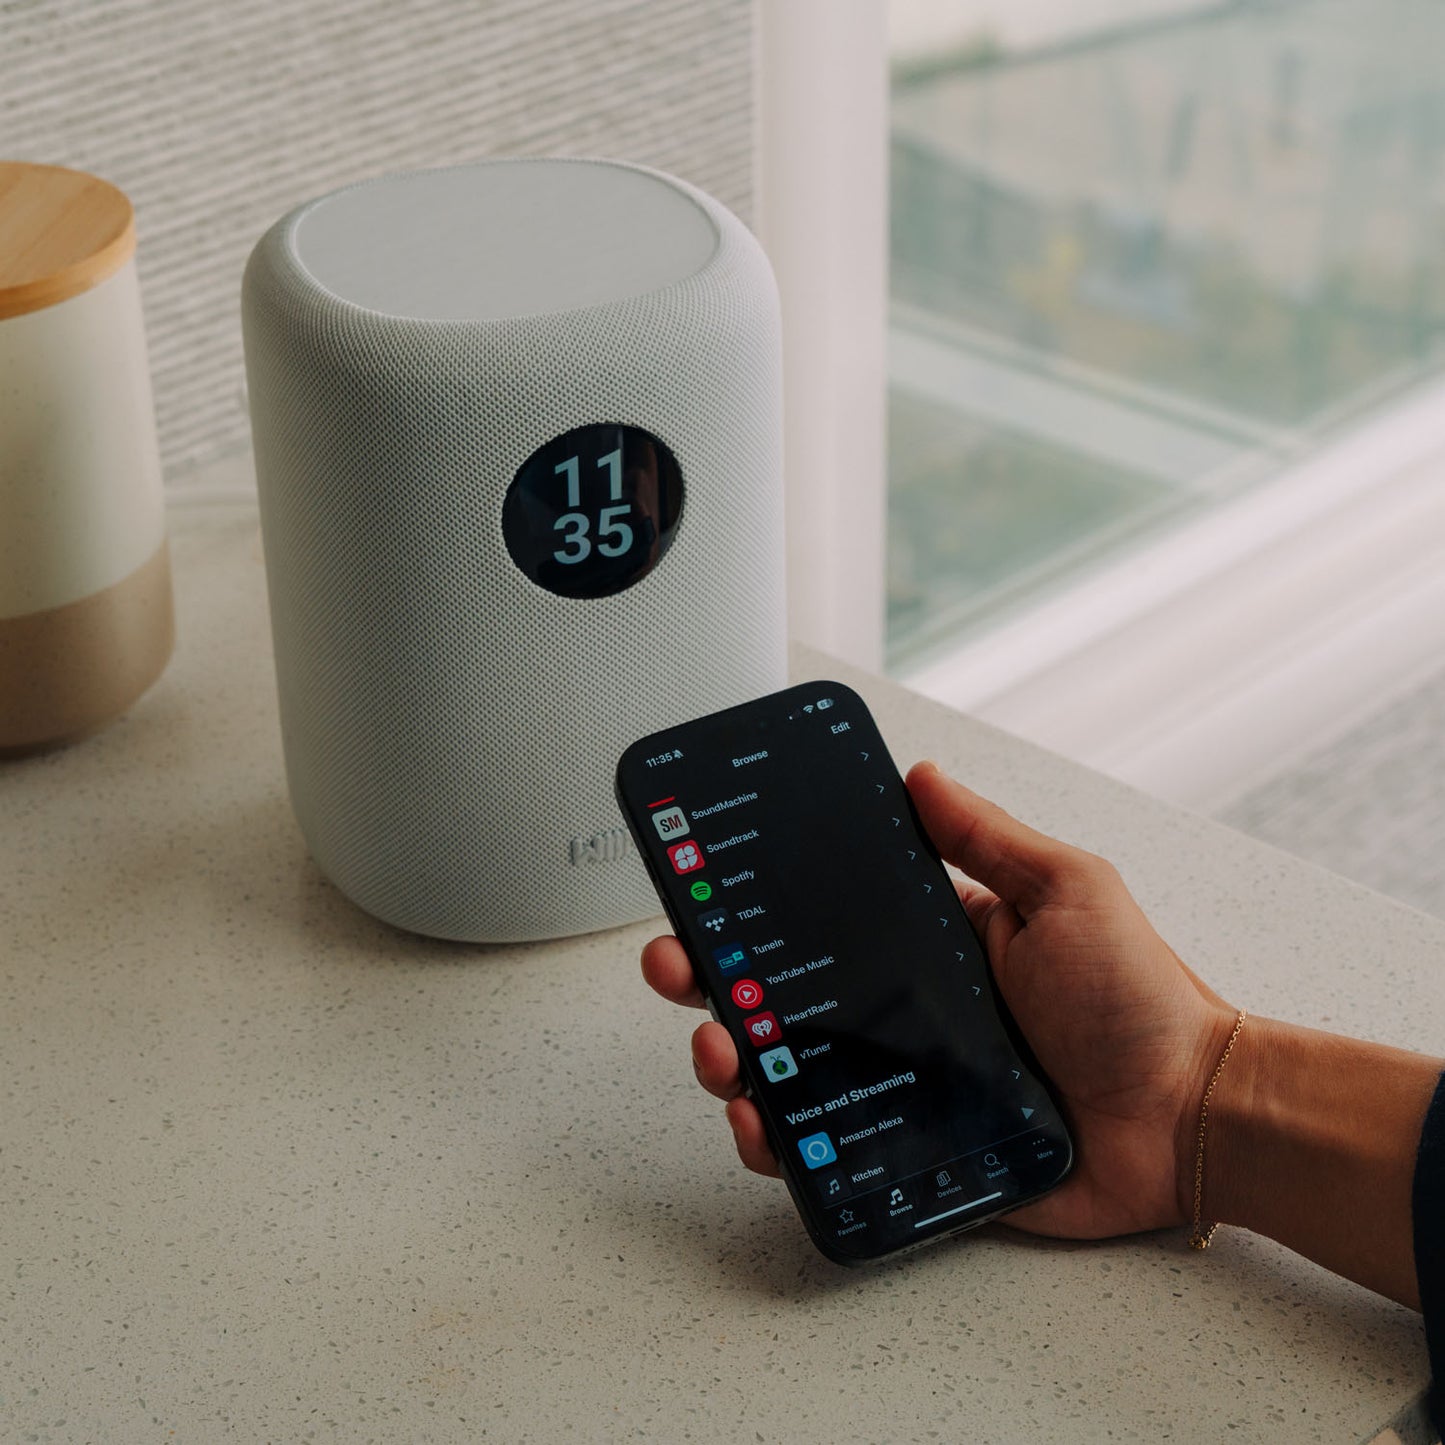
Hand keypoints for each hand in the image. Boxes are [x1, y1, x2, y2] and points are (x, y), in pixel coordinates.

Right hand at [640, 761, 1239, 1240]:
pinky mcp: (913, 1153)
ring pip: (788, 1074)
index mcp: (931, 946)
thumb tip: (919, 773)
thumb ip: (987, 839)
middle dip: (713, 979)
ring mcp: (903, 1085)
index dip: (755, 906)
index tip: (704, 887)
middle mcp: (903, 1013)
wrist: (1188, 1117)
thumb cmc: (1139, 998)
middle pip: (783, 996)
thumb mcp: (1066, 890)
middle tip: (677, 965)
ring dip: (731, 1059)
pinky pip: (829, 1151)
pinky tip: (760, 1127)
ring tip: (718, 1050)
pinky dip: (781, 1145)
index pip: (822, 921)